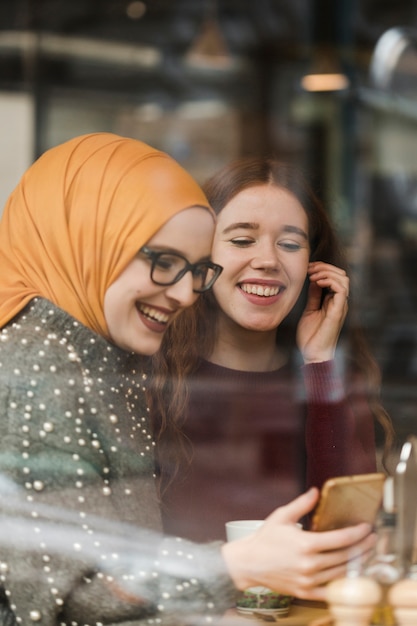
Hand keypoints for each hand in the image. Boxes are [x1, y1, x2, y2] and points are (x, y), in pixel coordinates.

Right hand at [221, 488, 375, 600]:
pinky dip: (342, 584)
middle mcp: (309, 564)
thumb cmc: (265, 538)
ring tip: (365, 554)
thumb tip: (316, 491)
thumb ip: (302, 504)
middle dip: (363, 547)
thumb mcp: (282, 516)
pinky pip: (330, 591)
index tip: (366, 527)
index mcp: (306, 544)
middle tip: (372, 540)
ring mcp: (308, 580)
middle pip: (346, 556)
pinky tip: (350, 575)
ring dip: (357, 564)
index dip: (358, 533)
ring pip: (341, 573)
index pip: (341, 539)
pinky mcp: (305, 592)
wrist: (249, 563)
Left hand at [296, 261, 348, 363]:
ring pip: (343, 279)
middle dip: (325, 267)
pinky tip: (317, 282)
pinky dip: (330, 281)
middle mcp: (339, 302)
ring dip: (327, 272)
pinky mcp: (338, 312)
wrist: (313, 354)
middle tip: (309, 269)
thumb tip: (313, 280)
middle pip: (341, 275)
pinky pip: (341, 290)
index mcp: (333, 301)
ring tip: (312, 275)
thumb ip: (313, 296)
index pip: (335, 277)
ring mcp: (340, 306)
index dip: (323, 268)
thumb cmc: (311, 336)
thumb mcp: (310, 310)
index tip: (308, 268)